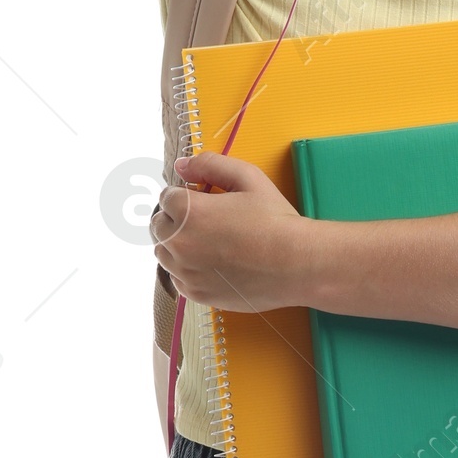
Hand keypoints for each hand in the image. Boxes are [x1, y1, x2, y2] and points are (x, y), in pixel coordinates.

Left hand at [151, 154, 311, 312]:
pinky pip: (177, 277)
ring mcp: (185, 271)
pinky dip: (188, 269)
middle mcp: (179, 243)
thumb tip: (181, 166)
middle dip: (178, 219)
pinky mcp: (195, 292)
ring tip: (211, 243)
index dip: (187, 196)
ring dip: (179, 244)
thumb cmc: (275, 220)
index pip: (166, 197)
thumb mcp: (248, 177)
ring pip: (164, 252)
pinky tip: (214, 263)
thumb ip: (209, 164)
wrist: (296, 264)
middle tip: (209, 222)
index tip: (206, 202)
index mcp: (188, 211)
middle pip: (160, 225)